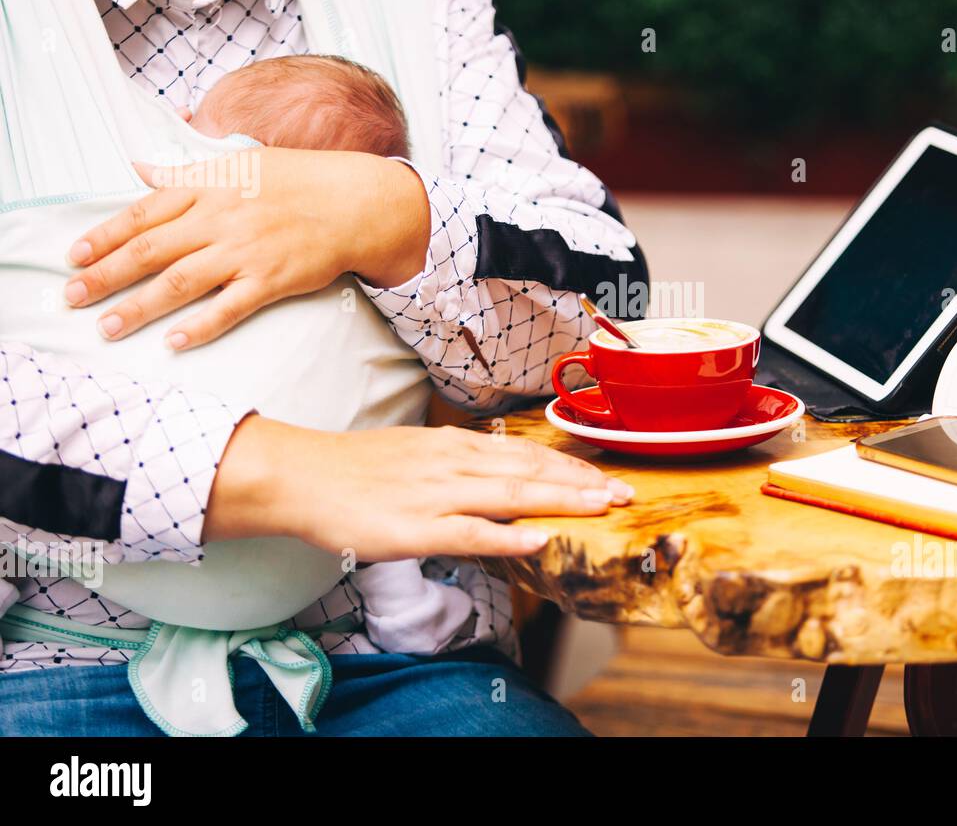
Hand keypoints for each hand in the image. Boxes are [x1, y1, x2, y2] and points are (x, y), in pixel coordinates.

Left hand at [62, 148, 429, 349]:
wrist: (354, 202)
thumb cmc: (298, 180)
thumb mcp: (239, 163)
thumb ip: (185, 171)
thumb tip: (141, 168)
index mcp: (209, 186)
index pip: (144, 213)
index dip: (105, 236)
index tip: (75, 257)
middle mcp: (221, 218)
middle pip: (151, 250)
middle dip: (106, 276)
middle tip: (72, 298)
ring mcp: (246, 251)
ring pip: (180, 282)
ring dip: (139, 307)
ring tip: (108, 328)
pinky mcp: (272, 280)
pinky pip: (229, 307)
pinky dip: (199, 326)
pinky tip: (174, 342)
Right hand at [206, 417, 633, 560]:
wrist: (301, 475)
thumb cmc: (357, 469)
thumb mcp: (418, 453)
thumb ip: (461, 463)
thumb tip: (498, 472)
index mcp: (456, 446)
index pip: (526, 454)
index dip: (571, 466)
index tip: (608, 474)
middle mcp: (455, 463)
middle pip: (531, 471)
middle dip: (583, 483)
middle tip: (627, 492)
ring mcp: (437, 494)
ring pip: (513, 494)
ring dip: (562, 500)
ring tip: (603, 506)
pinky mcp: (416, 527)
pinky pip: (470, 532)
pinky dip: (507, 535)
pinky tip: (538, 538)